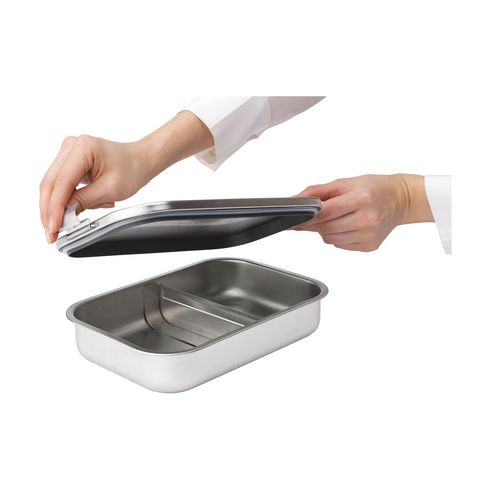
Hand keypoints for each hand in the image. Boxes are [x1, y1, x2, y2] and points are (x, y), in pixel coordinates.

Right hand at [40, 111, 212, 242]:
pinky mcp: (69, 162)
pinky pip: (60, 185)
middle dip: (49, 211)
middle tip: (52, 233)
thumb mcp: (110, 190)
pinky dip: (64, 201)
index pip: (62, 183)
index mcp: (83, 148)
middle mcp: (72, 146)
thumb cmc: (132, 169)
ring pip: (52, 186)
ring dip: (55, 208)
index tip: (54, 227)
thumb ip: (84, 202)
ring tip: (62, 226)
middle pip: (50, 184)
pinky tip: (73, 212)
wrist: (140, 161)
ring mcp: (68, 153)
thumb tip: (64, 215)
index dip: (55, 208)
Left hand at [296, 174, 433, 251]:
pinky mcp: (369, 246)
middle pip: (326, 228)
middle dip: (315, 223)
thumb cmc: (374, 188)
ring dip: (326, 230)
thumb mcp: (345, 182)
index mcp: (362, 199)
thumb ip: (318, 191)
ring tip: (338, 218)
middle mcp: (367, 218)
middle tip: (314, 217)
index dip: (307, 218)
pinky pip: (341, 245)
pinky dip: (337, 237)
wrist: (400, 199)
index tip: (295, 220)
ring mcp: (369, 235)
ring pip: (331, 239)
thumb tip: (296, 200)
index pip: (325, 213)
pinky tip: (347, 226)